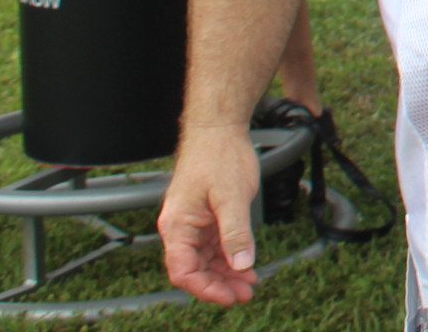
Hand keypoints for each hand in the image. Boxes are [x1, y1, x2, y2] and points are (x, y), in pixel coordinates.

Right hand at [160, 122, 263, 303]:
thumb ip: (236, 232)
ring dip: (226, 273)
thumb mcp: (232, 197)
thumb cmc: (221, 156)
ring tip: (250, 283)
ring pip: (205, 259)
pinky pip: (213, 245)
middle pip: (194, 269)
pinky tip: (246, 264)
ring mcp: (192, 223)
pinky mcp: (205, 217)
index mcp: (177, 226)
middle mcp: (180, 228)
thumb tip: (242, 264)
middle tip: (247, 293)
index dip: (205, 289)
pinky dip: (229, 257)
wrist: (219, 129)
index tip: (230, 297)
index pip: (183, 271)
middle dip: (220, 284)